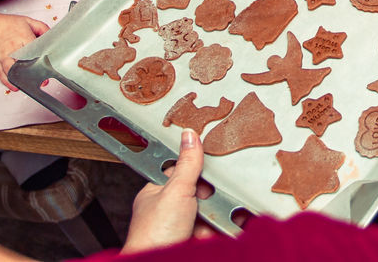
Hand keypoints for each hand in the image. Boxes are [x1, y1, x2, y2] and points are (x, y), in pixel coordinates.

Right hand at [0, 13, 48, 88]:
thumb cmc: (5, 25)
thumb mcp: (27, 21)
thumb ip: (41, 28)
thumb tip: (51, 36)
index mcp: (23, 37)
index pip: (37, 49)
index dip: (44, 58)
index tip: (50, 66)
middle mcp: (13, 48)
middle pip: (26, 62)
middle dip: (35, 72)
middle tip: (44, 81)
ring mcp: (3, 57)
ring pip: (13, 71)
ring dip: (22, 79)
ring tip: (30, 85)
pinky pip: (1, 75)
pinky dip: (8, 82)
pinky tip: (15, 86)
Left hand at [124, 129, 216, 252]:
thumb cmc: (153, 235)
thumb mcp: (175, 191)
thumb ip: (187, 164)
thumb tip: (189, 136)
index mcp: (157, 195)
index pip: (181, 173)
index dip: (196, 172)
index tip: (207, 171)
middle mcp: (170, 212)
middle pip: (200, 193)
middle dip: (211, 197)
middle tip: (209, 200)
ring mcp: (183, 229)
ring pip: (211, 213)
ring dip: (218, 215)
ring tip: (217, 219)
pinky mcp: (197, 242)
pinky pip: (217, 230)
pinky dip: (223, 230)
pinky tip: (224, 230)